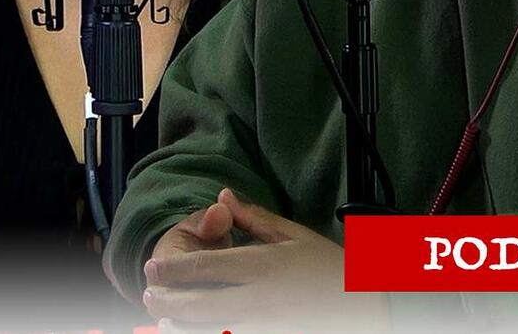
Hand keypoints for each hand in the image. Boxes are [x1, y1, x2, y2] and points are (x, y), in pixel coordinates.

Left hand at [143, 189, 388, 332]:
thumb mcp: (292, 234)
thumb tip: (222, 197)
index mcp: (262, 266)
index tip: (152, 269)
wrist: (368, 304)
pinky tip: (198, 332)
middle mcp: (260, 298)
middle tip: (149, 295)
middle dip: (169, 301)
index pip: (205, 266)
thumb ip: (252, 218)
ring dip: (183, 325)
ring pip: (213, 328)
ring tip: (163, 320)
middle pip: (201, 304)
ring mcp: (266, 324)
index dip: (173, 270)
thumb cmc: (329, 267)